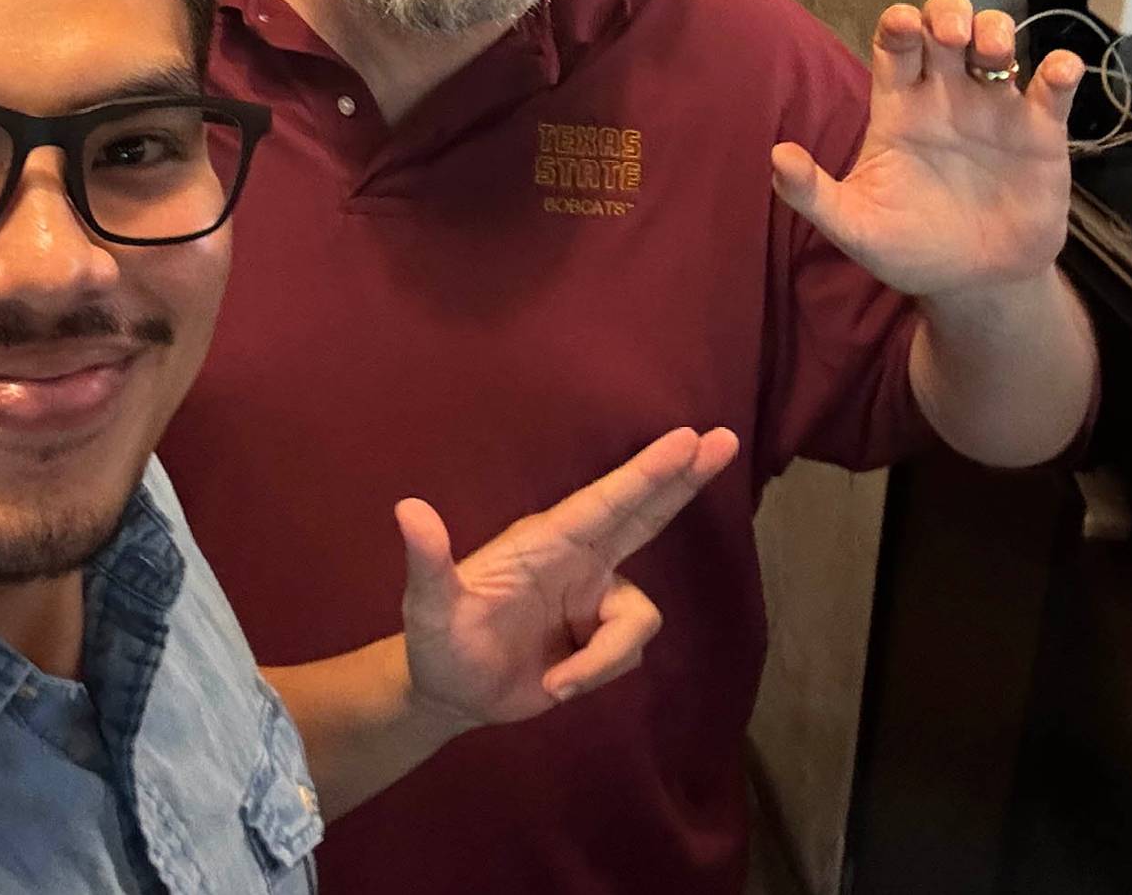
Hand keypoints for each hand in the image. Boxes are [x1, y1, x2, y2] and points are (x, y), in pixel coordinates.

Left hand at [397, 426, 738, 727]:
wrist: (451, 693)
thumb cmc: (436, 642)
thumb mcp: (428, 607)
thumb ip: (428, 561)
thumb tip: (408, 510)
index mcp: (545, 540)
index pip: (606, 501)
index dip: (648, 472)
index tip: (687, 438)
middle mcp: (578, 558)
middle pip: (644, 512)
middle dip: (683, 480)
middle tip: (724, 439)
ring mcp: (594, 594)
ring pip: (640, 618)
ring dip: (604, 658)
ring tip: (556, 681)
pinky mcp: (603, 634)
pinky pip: (629, 652)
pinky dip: (596, 674)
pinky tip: (558, 684)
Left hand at [770, 0, 1084, 297]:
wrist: (971, 284)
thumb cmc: (908, 248)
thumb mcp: (854, 225)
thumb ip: (812, 193)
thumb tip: (777, 156)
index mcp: (898, 109)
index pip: (893, 46)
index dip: (899, 26)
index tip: (904, 27)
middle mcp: (945, 97)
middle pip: (944, 26)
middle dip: (948, 13)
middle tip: (950, 35)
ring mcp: (994, 110)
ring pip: (997, 41)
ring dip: (997, 30)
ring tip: (993, 54)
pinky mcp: (1039, 133)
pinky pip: (1052, 86)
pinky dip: (1060, 69)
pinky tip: (1054, 72)